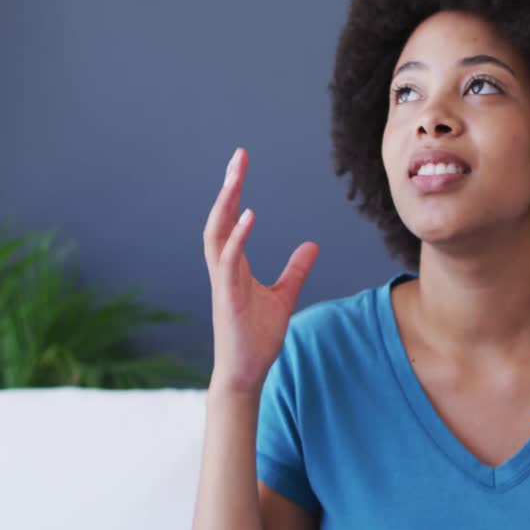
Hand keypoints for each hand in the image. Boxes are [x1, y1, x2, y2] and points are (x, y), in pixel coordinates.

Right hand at [203, 147, 319, 393]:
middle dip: (228, 186)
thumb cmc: (257, 337)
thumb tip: (312, 245)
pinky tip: (249, 215)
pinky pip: (228, 260)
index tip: (241, 163)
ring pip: (217, 234)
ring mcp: (222, 281)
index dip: (234, 191)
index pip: (231, 220)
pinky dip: (238, 236)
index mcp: (234, 265)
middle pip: (220, 218)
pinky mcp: (227, 296)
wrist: (246, 373)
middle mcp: (223, 268)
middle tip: (238, 156)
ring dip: (226, 204)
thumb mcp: (283, 296)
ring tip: (236, 177)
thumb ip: (295, 270)